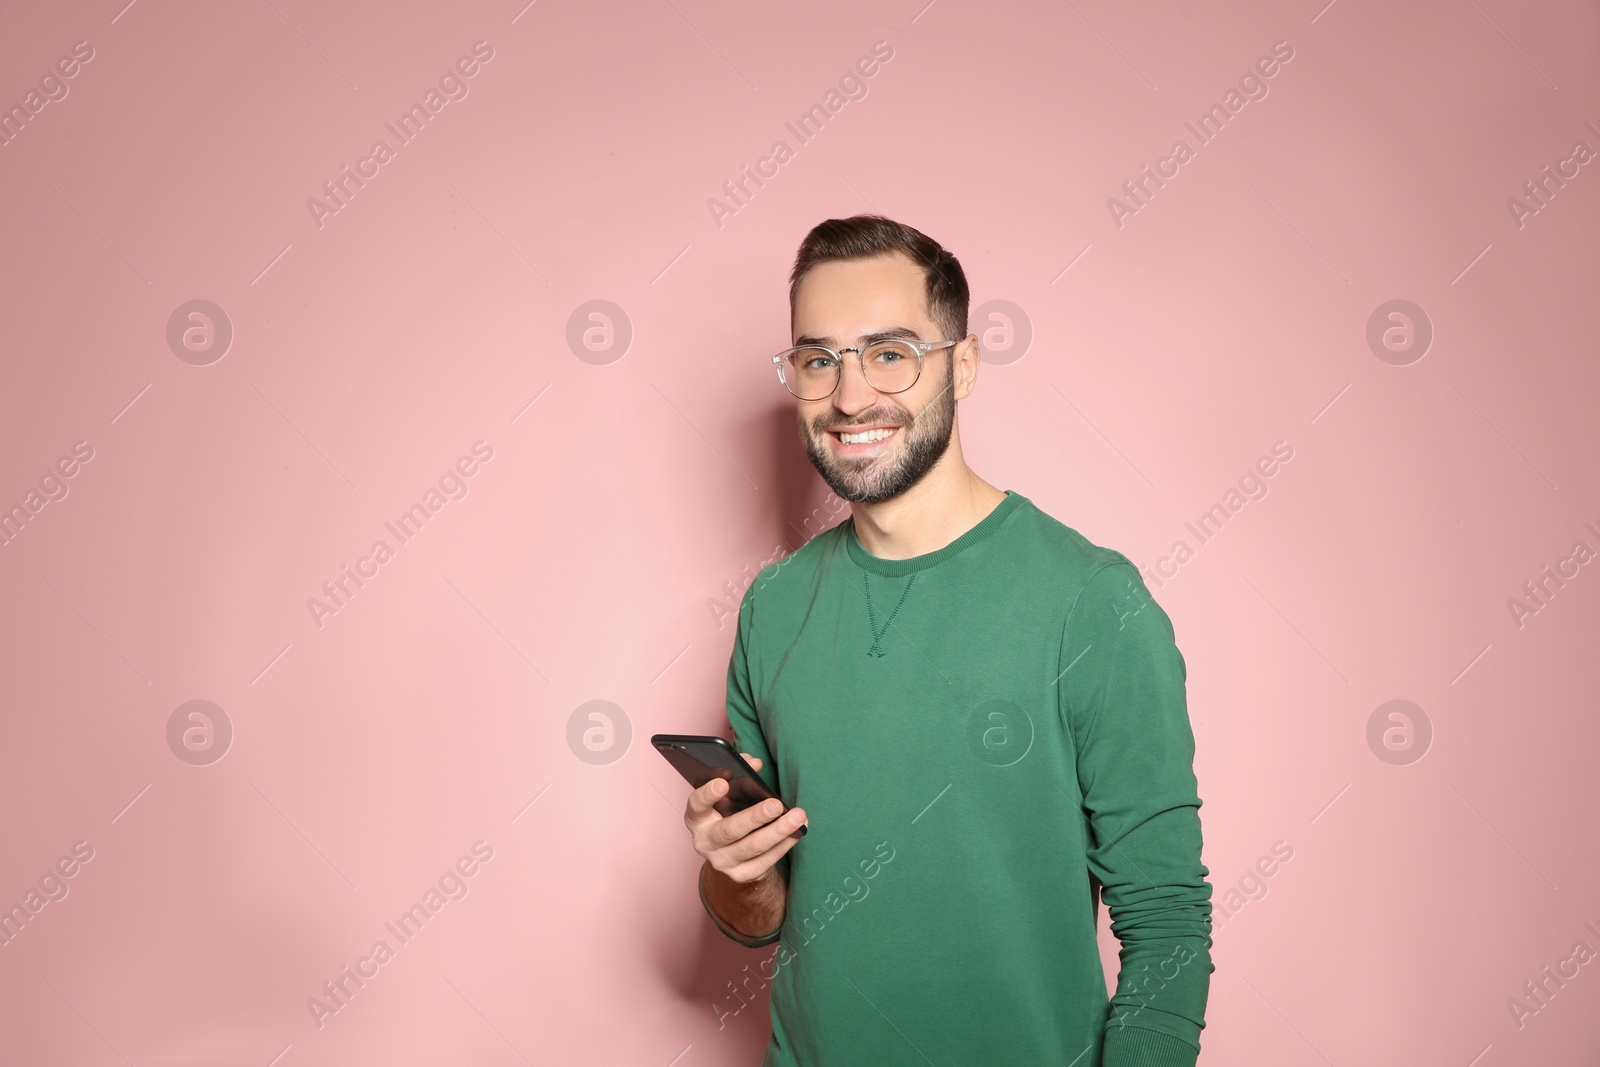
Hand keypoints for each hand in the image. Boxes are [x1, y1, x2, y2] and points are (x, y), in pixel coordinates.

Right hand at [684, 753, 806, 884]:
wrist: (732, 852)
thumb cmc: (731, 812)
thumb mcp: (729, 793)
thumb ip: (739, 773)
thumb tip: (755, 763)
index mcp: (697, 817)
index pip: (696, 805)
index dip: (707, 794)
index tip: (724, 782)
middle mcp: (705, 841)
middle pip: (729, 830)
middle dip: (754, 817)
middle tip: (776, 805)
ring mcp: (722, 861)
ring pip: (752, 847)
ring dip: (778, 831)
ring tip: (797, 816)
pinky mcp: (742, 874)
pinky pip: (766, 860)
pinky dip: (784, 844)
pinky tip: (798, 831)